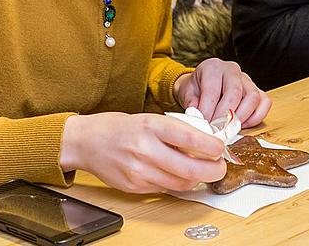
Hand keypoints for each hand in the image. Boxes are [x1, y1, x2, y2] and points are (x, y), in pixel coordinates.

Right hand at [60, 112, 225, 192]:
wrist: (88, 141)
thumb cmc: (122, 128)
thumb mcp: (150, 119)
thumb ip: (176, 131)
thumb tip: (206, 142)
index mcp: (151, 126)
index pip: (189, 138)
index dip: (211, 146)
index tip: (220, 148)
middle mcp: (145, 149)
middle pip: (189, 168)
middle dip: (212, 170)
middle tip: (220, 167)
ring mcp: (139, 171)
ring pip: (181, 183)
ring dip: (197, 179)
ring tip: (201, 170)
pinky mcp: (134, 187)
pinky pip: (166, 188)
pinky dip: (177, 182)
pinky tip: (177, 173)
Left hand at [173, 58, 270, 127]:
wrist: (201, 85)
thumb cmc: (195, 89)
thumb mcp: (186, 93)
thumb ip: (191, 103)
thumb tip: (198, 117)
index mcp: (213, 67)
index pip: (213, 90)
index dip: (208, 111)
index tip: (204, 126)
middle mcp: (232, 70)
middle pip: (235, 93)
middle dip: (225, 117)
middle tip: (216, 131)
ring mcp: (247, 80)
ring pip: (253, 97)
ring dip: (241, 118)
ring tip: (228, 129)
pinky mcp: (257, 90)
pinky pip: (264, 103)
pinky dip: (255, 117)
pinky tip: (242, 125)